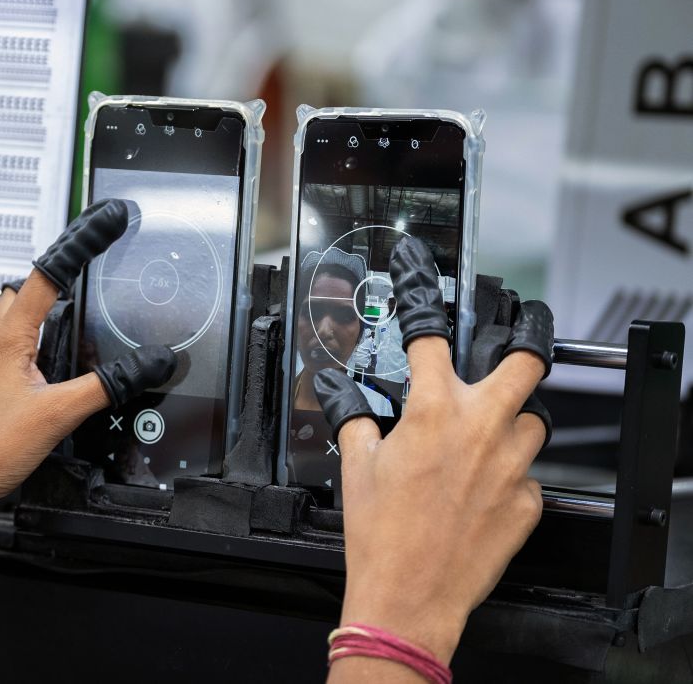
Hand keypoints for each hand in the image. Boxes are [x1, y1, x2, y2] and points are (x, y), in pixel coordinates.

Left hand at [0, 200, 175, 532]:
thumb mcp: (59, 415)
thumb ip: (107, 385)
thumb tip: (146, 364)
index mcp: (6, 337)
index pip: (47, 273)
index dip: (79, 243)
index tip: (104, 224)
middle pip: (26, 290)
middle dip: (58, 278)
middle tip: (91, 271)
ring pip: (17, 320)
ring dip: (45, 314)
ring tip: (78, 324)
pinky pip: (13, 350)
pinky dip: (37, 347)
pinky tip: (52, 374)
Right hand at [315, 238, 552, 663]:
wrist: (410, 595)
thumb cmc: (380, 534)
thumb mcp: (356, 464)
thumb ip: (354, 416)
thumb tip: (338, 393)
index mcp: (433, 412)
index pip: (432, 336)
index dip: (423, 299)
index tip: (421, 275)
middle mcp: (481, 430)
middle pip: (528, 362)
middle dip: (524, 344)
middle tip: (512, 346)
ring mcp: (511, 467)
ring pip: (532, 421)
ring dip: (509, 421)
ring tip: (482, 437)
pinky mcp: (527, 502)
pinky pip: (527, 473)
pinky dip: (508, 473)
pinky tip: (480, 488)